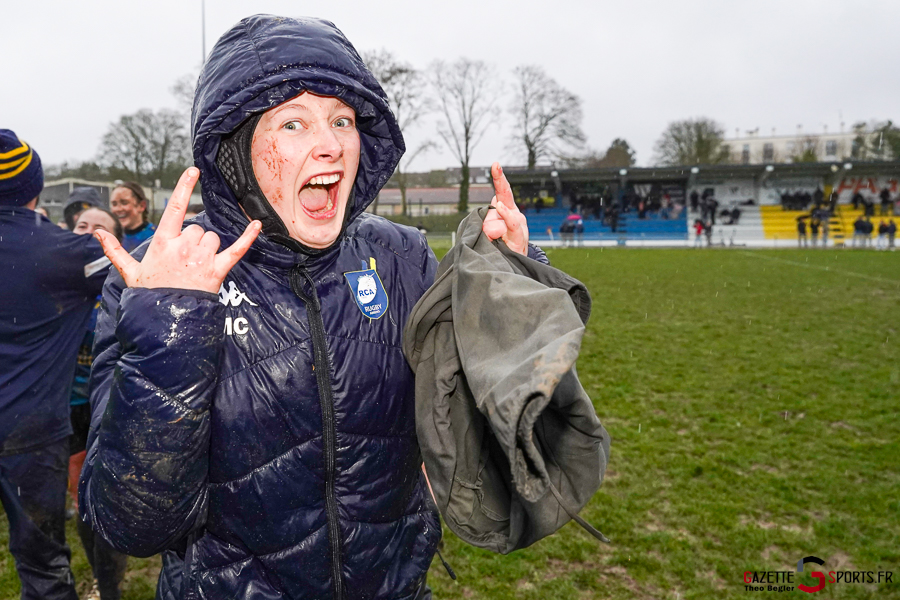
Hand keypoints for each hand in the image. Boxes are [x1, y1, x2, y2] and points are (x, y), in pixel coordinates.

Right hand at [94, 167, 260, 292]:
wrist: (166, 320)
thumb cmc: (149, 295)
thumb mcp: (130, 272)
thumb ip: (115, 250)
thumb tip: (97, 233)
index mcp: (163, 243)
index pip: (174, 208)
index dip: (184, 187)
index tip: (193, 171)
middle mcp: (183, 247)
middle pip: (197, 228)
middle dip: (193, 240)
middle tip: (184, 261)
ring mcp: (201, 258)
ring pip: (212, 238)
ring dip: (208, 247)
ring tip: (196, 267)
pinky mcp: (217, 270)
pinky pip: (237, 249)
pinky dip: (248, 237)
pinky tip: (256, 225)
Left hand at [482, 162, 528, 254]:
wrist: (512, 269)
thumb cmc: (500, 248)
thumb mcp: (490, 232)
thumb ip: (488, 220)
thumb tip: (495, 210)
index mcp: (508, 211)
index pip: (503, 192)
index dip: (499, 178)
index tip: (495, 164)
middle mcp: (516, 215)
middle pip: (503, 198)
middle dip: (499, 184)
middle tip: (494, 181)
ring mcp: (519, 227)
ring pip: (500, 215)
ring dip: (489, 228)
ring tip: (493, 240)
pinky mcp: (519, 239)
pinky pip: (511, 224)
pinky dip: (506, 216)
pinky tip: (501, 208)